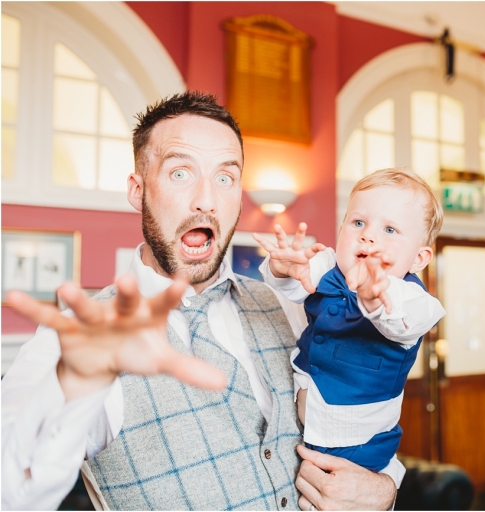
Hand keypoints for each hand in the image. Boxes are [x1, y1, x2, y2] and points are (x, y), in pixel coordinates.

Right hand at [5, 275, 226, 400]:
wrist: (103, 360)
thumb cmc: (137, 351)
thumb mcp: (160, 360)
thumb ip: (188, 368)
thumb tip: (223, 383)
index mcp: (148, 315)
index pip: (164, 303)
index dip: (172, 294)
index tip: (183, 281)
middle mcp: (121, 310)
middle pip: (127, 299)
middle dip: (127, 290)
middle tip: (128, 278)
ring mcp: (93, 316)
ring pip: (85, 305)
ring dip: (76, 296)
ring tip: (66, 287)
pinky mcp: (67, 328)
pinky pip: (48, 318)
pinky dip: (30, 308)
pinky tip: (11, 296)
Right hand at [253, 223, 326, 292]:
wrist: (285, 268)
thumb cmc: (296, 269)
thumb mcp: (302, 276)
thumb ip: (307, 282)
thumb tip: (312, 291)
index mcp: (303, 255)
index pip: (311, 251)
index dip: (317, 248)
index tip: (323, 247)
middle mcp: (294, 250)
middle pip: (298, 241)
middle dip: (300, 233)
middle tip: (303, 224)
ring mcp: (283, 249)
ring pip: (282, 240)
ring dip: (280, 233)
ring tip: (277, 226)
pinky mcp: (274, 252)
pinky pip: (267, 246)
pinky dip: (261, 241)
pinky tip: (254, 235)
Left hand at [295, 444, 396, 510]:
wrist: (377, 497)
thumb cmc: (361, 479)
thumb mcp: (342, 464)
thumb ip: (318, 457)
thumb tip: (300, 449)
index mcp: (329, 486)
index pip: (304, 469)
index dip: (308, 463)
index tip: (316, 463)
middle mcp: (325, 503)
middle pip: (300, 483)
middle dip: (307, 474)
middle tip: (319, 472)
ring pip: (301, 498)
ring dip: (308, 490)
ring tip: (321, 485)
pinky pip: (307, 509)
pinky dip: (311, 501)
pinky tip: (322, 495)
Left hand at [345, 244, 394, 313]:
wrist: (359, 286)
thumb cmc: (358, 275)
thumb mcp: (351, 274)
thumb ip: (350, 278)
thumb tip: (352, 286)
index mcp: (374, 260)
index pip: (380, 249)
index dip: (376, 247)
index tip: (368, 250)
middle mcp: (381, 269)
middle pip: (390, 261)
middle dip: (389, 257)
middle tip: (384, 256)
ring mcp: (381, 280)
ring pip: (386, 281)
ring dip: (381, 285)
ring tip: (375, 289)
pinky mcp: (379, 292)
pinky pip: (385, 297)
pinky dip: (388, 304)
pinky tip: (389, 311)